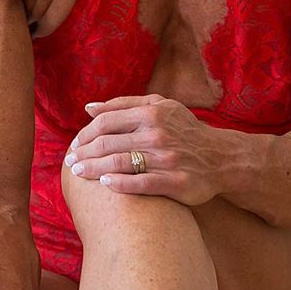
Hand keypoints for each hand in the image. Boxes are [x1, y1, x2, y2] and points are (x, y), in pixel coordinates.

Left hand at [64, 93, 223, 206]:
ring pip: (120, 163)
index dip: (85, 134)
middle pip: (108, 143)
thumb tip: (88, 108)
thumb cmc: (183, 130)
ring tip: (79, 173)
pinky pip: (141, 183)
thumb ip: (124, 104)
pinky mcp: (176, 182)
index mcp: (152, 112)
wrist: (220, 157)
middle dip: (84, 153)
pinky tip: (105, 184)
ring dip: (94, 169)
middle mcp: (158, 133)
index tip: (75, 144)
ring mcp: (167, 158)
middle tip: (70, 163)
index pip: (107, 121)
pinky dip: (119, 184)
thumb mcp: (160, 107)